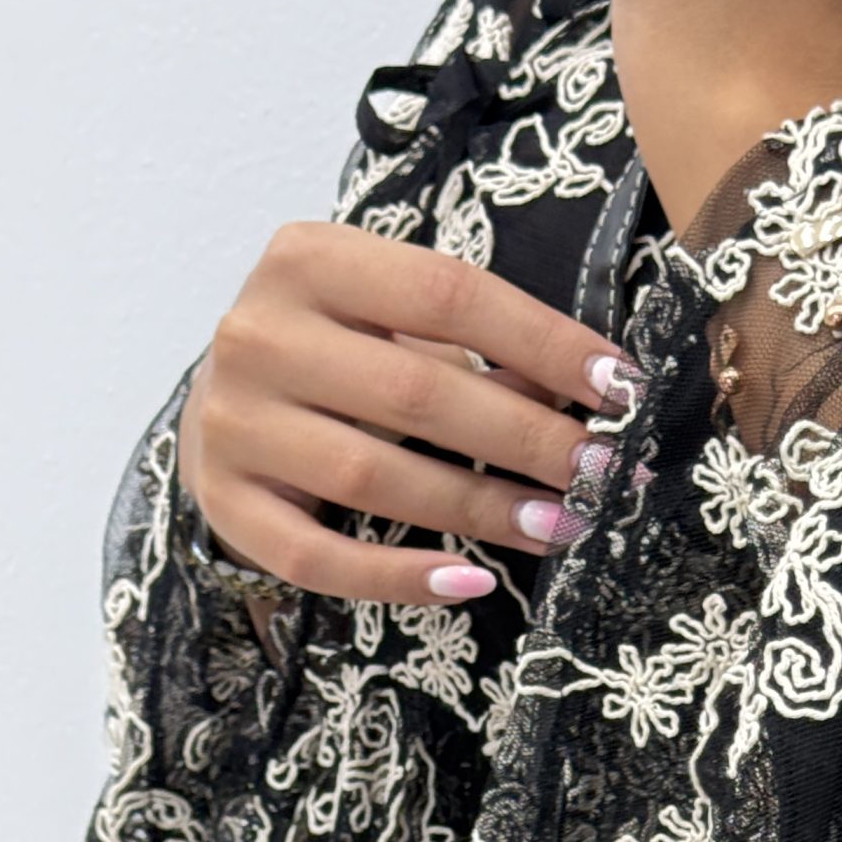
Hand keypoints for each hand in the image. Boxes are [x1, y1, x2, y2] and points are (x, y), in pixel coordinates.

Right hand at [178, 221, 640, 605]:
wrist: (218, 406)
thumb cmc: (334, 356)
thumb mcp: (395, 324)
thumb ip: (480, 348)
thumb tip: (594, 395)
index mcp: (309, 259)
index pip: (449, 293)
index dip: (545, 343)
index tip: (622, 389)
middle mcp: (259, 334)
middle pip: (419, 391)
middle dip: (529, 438)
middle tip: (605, 474)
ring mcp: (234, 423)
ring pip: (374, 477)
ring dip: (483, 508)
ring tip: (562, 527)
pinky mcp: (225, 503)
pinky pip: (319, 558)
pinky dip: (399, 576)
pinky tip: (469, 583)